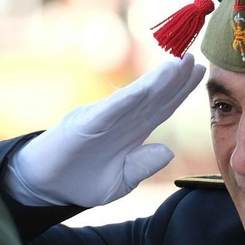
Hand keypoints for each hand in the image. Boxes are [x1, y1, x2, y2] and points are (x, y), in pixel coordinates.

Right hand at [5, 53, 205, 207]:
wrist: (43, 186)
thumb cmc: (81, 181)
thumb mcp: (119, 182)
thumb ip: (142, 167)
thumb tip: (168, 151)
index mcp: (131, 133)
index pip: (161, 107)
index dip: (181, 90)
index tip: (200, 72)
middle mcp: (119, 121)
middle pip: (153, 97)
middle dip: (175, 79)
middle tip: (196, 58)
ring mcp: (101, 120)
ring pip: (134, 98)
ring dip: (156, 82)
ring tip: (177, 65)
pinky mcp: (83, 126)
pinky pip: (108, 112)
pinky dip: (125, 100)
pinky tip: (144, 89)